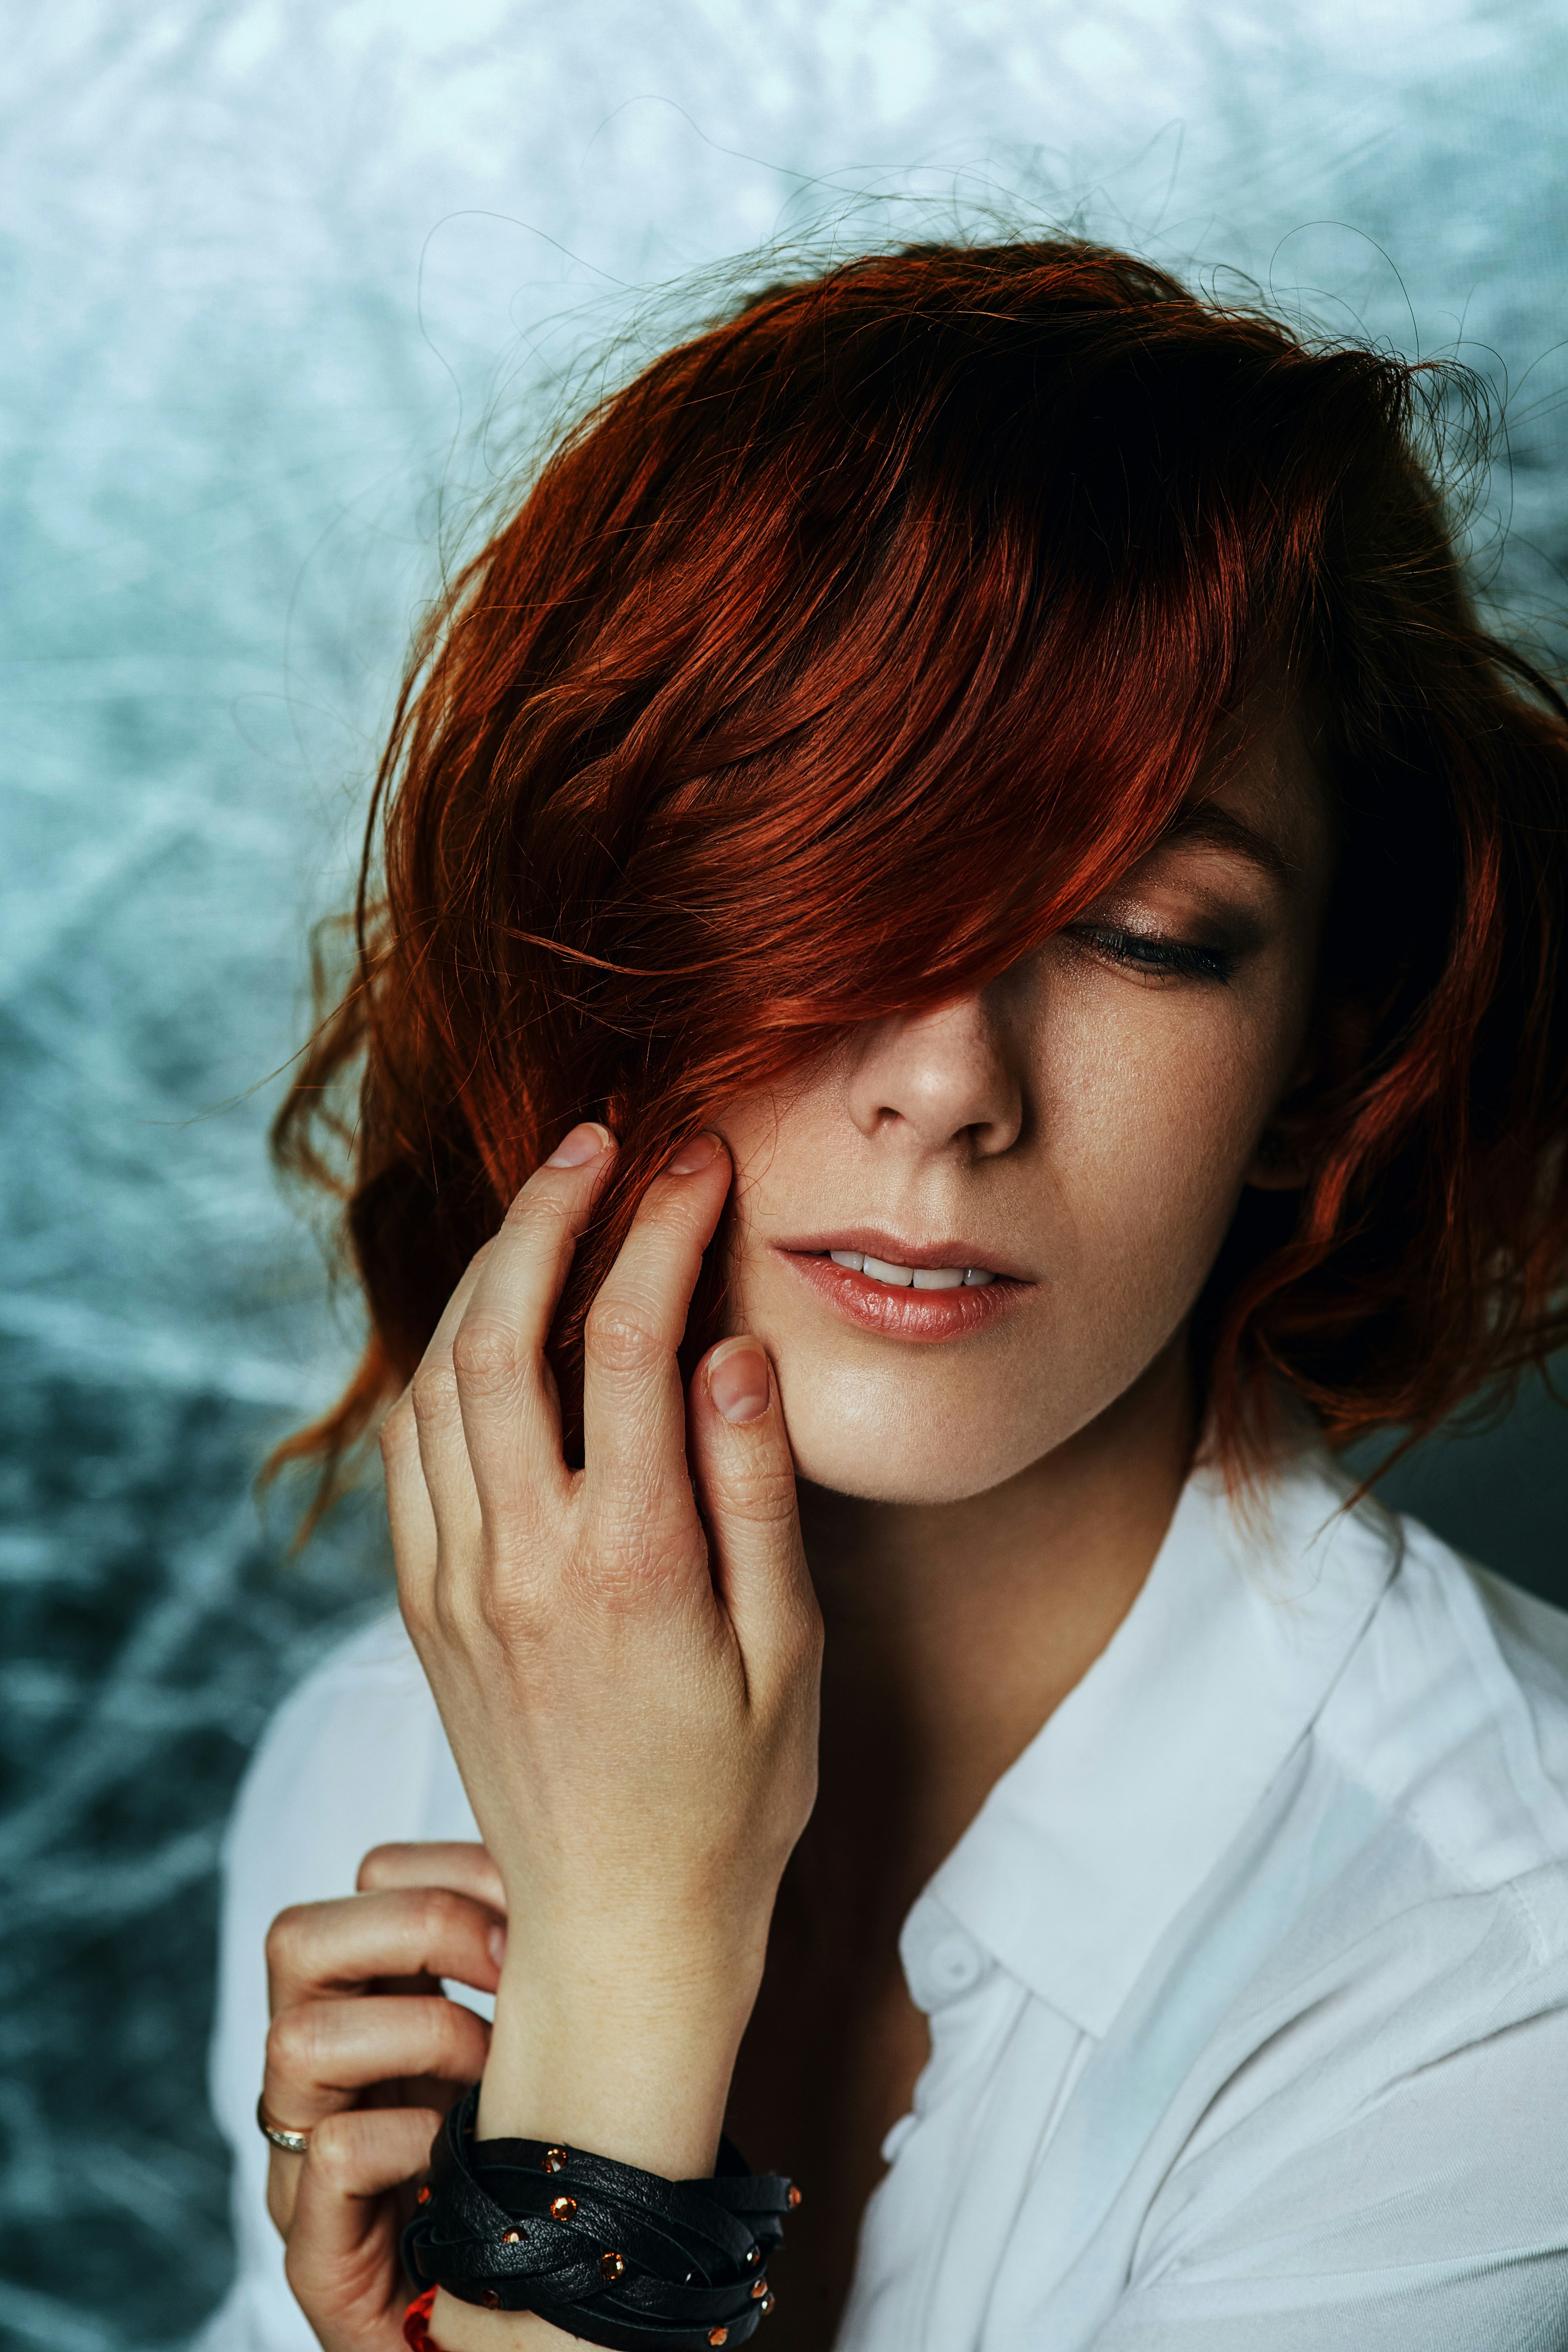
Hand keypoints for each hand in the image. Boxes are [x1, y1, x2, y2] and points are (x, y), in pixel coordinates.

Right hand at [262, 1840, 504, 2349]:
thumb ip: (532, 1959)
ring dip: (421, 2035)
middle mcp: (318, 2070)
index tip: (536, 1900)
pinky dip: (409, 2138)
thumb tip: (584, 1860)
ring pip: (297, 2039)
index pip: (363, 1883)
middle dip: (419, 1928)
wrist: (517, 2328)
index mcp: (370, 2002)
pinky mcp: (317, 2256)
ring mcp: (302, 2160)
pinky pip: (336, 2155)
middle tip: (512, 1967)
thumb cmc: (534, 2166)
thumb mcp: (532, 2043)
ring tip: (493, 2073)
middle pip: (299, 1938)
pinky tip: (457, 2154)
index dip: (448, 1870)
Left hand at [381, 1124, 822, 2183]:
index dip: (663, 1228)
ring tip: (549, 1205)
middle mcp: (521, 1559)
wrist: (620, 1924)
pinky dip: (445, 1360)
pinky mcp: (425, 1605)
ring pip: (440, 1379)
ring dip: (488, 1273)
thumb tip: (734, 1348)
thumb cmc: (736, 1793)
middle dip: (549, 1213)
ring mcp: (456, 1582)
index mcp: (628, 1562)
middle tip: (598, 1141)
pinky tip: (491, 1322)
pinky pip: (413, 1449)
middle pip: (504, 1330)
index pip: (631, 1341)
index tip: (695, 1159)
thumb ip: (755, 1490)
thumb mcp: (789, 1648)